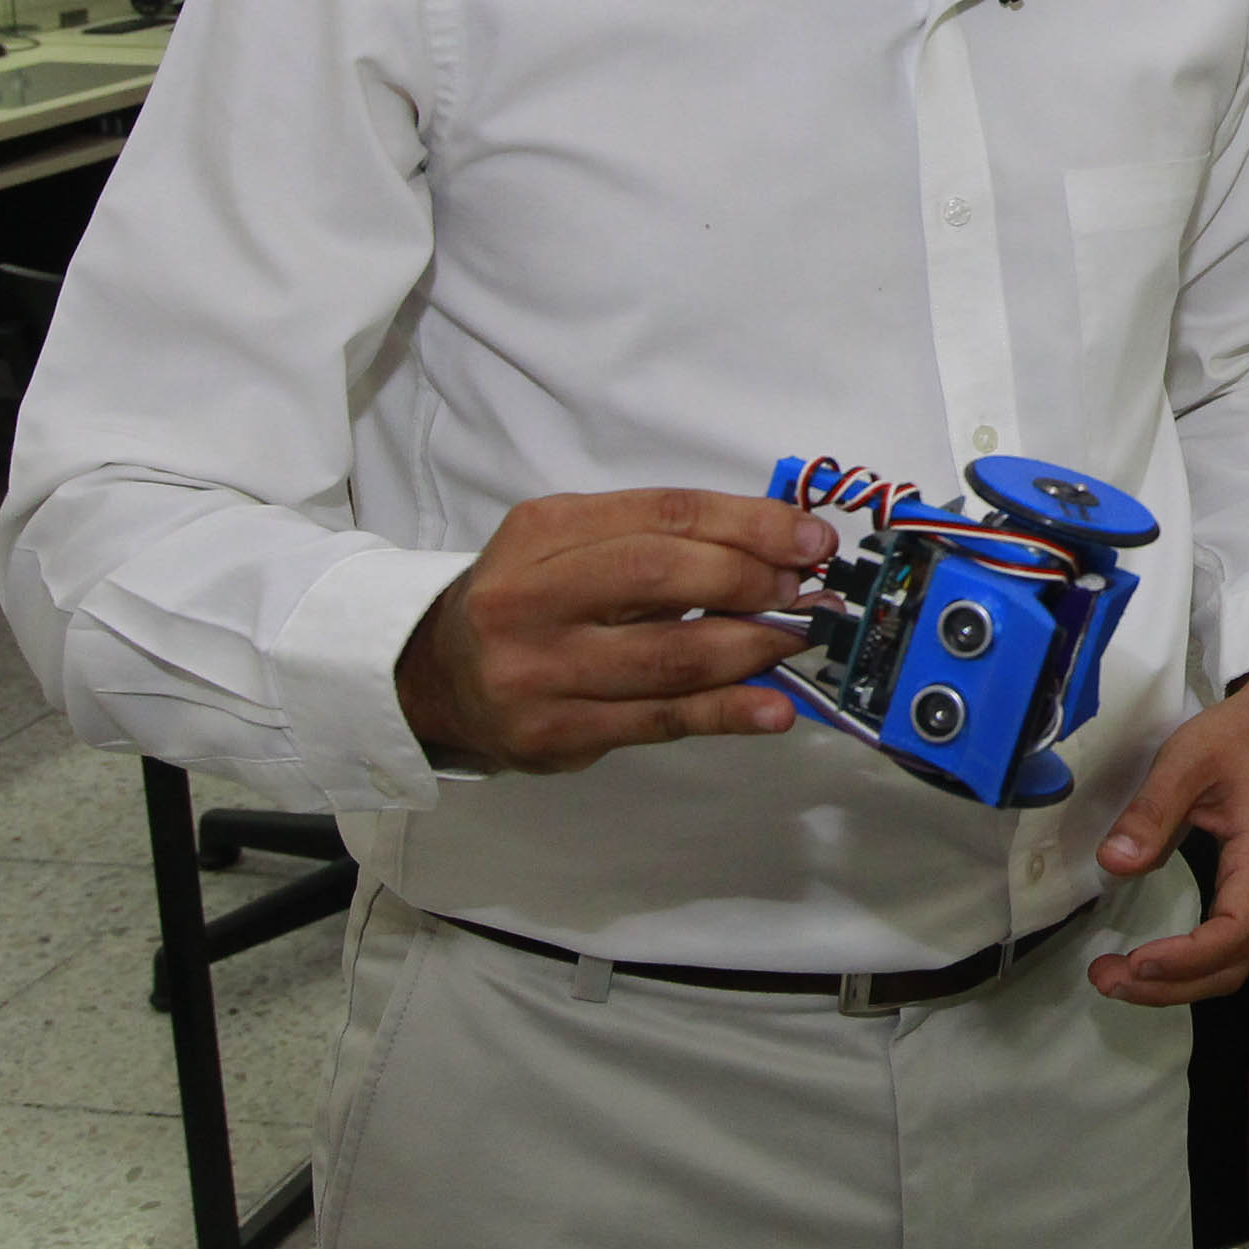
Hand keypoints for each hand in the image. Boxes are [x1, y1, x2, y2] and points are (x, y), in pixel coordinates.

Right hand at [394, 490, 832, 772]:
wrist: (438, 678)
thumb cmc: (529, 601)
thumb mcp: (572, 545)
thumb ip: (662, 540)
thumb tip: (779, 551)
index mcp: (541, 532)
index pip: (663, 515)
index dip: (749, 524)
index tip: (810, 540)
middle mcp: (529, 598)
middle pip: (662, 577)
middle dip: (752, 580)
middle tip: (804, 591)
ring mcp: (538, 672)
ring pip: (670, 656)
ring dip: (755, 647)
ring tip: (801, 638)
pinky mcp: (555, 734)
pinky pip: (659, 720)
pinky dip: (728, 712)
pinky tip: (773, 708)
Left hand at [1088, 661, 1248, 1004]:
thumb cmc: (1244, 734)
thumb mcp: (1189, 757)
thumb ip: (1152, 811)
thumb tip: (1112, 864)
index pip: (1235, 932)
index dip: (1186, 959)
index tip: (1134, 960)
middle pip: (1232, 964)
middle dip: (1168, 985)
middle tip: (1104, 979)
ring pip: (1234, 962)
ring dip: (1177, 982)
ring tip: (1118, 977)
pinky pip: (1233, 944)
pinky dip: (1191, 963)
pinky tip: (1152, 958)